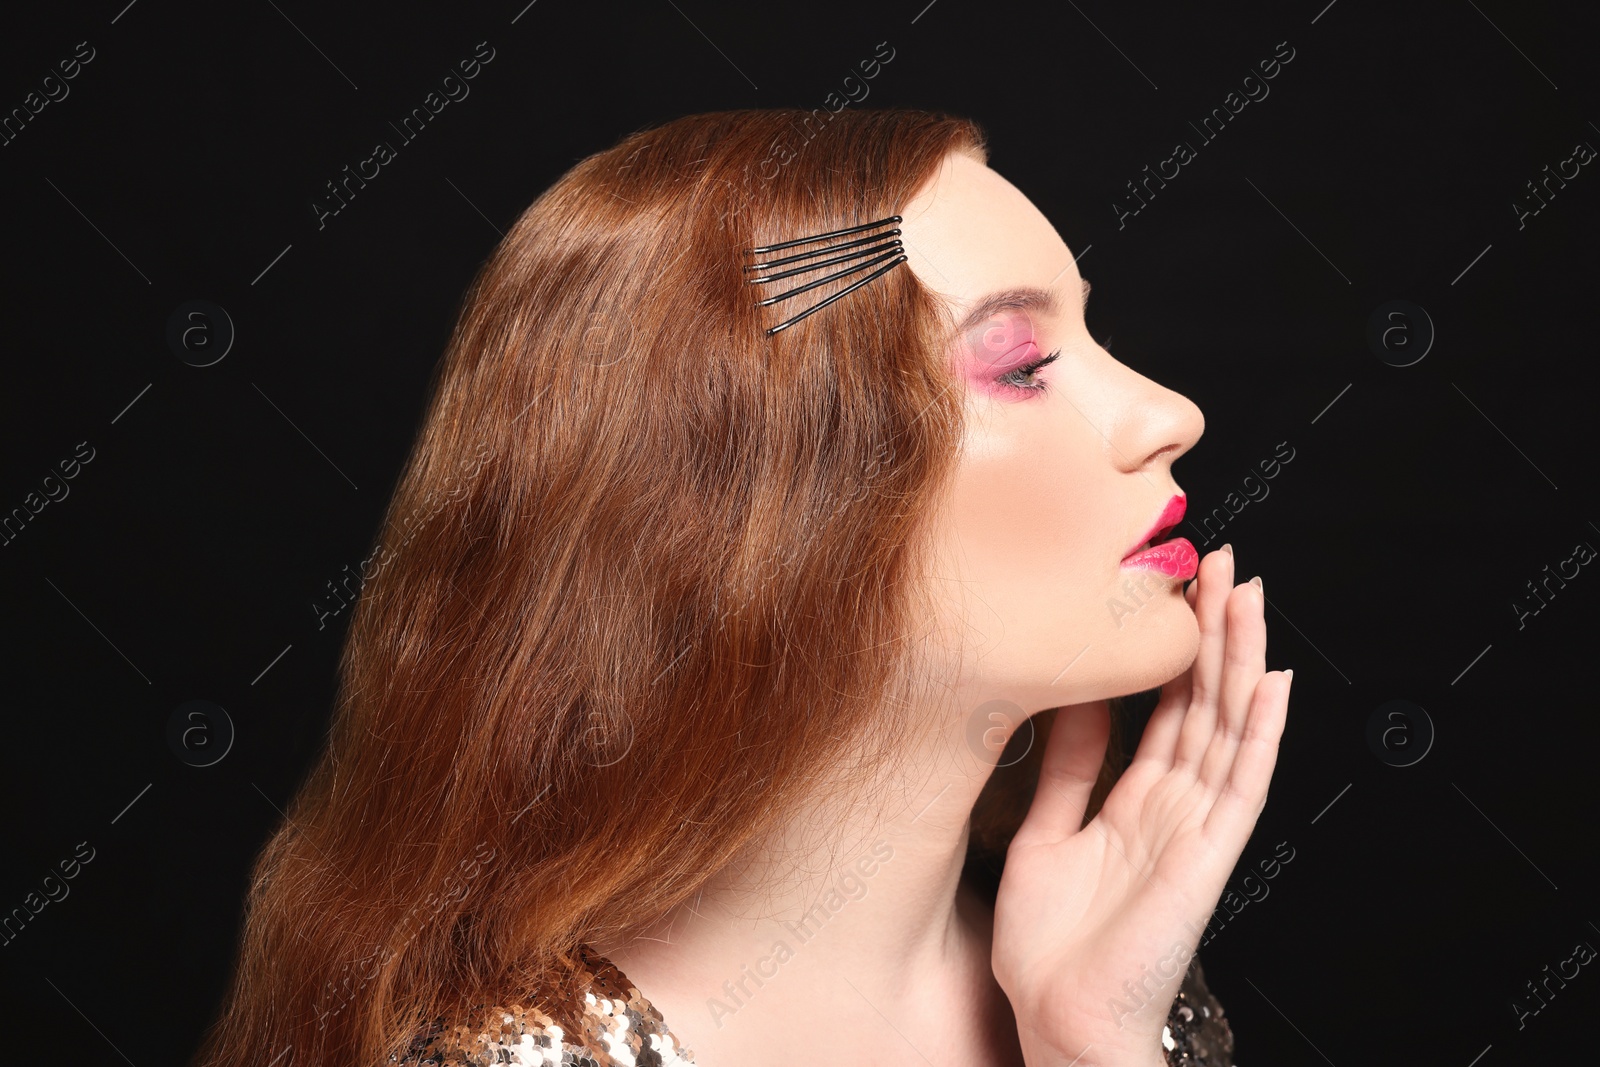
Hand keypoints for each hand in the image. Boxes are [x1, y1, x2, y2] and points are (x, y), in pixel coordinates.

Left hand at [990, 546, 1291, 1066]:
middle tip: (1220, 565)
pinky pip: (1241, 784)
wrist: (1058, 1019)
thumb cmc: (1050, 949)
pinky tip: (1273, 684)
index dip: (1175, 649)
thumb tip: (1074, 697)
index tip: (1176, 589)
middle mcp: (1172, 808)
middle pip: (1203, 704)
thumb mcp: (1045, 831)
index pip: (1166, 708)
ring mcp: (1194, 829)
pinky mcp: (1206, 856)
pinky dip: (1260, 733)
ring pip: (1227, 727)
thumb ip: (1065, 768)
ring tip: (1247, 595)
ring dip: (1240, 659)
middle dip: (1214, 634)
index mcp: (1133, 802)